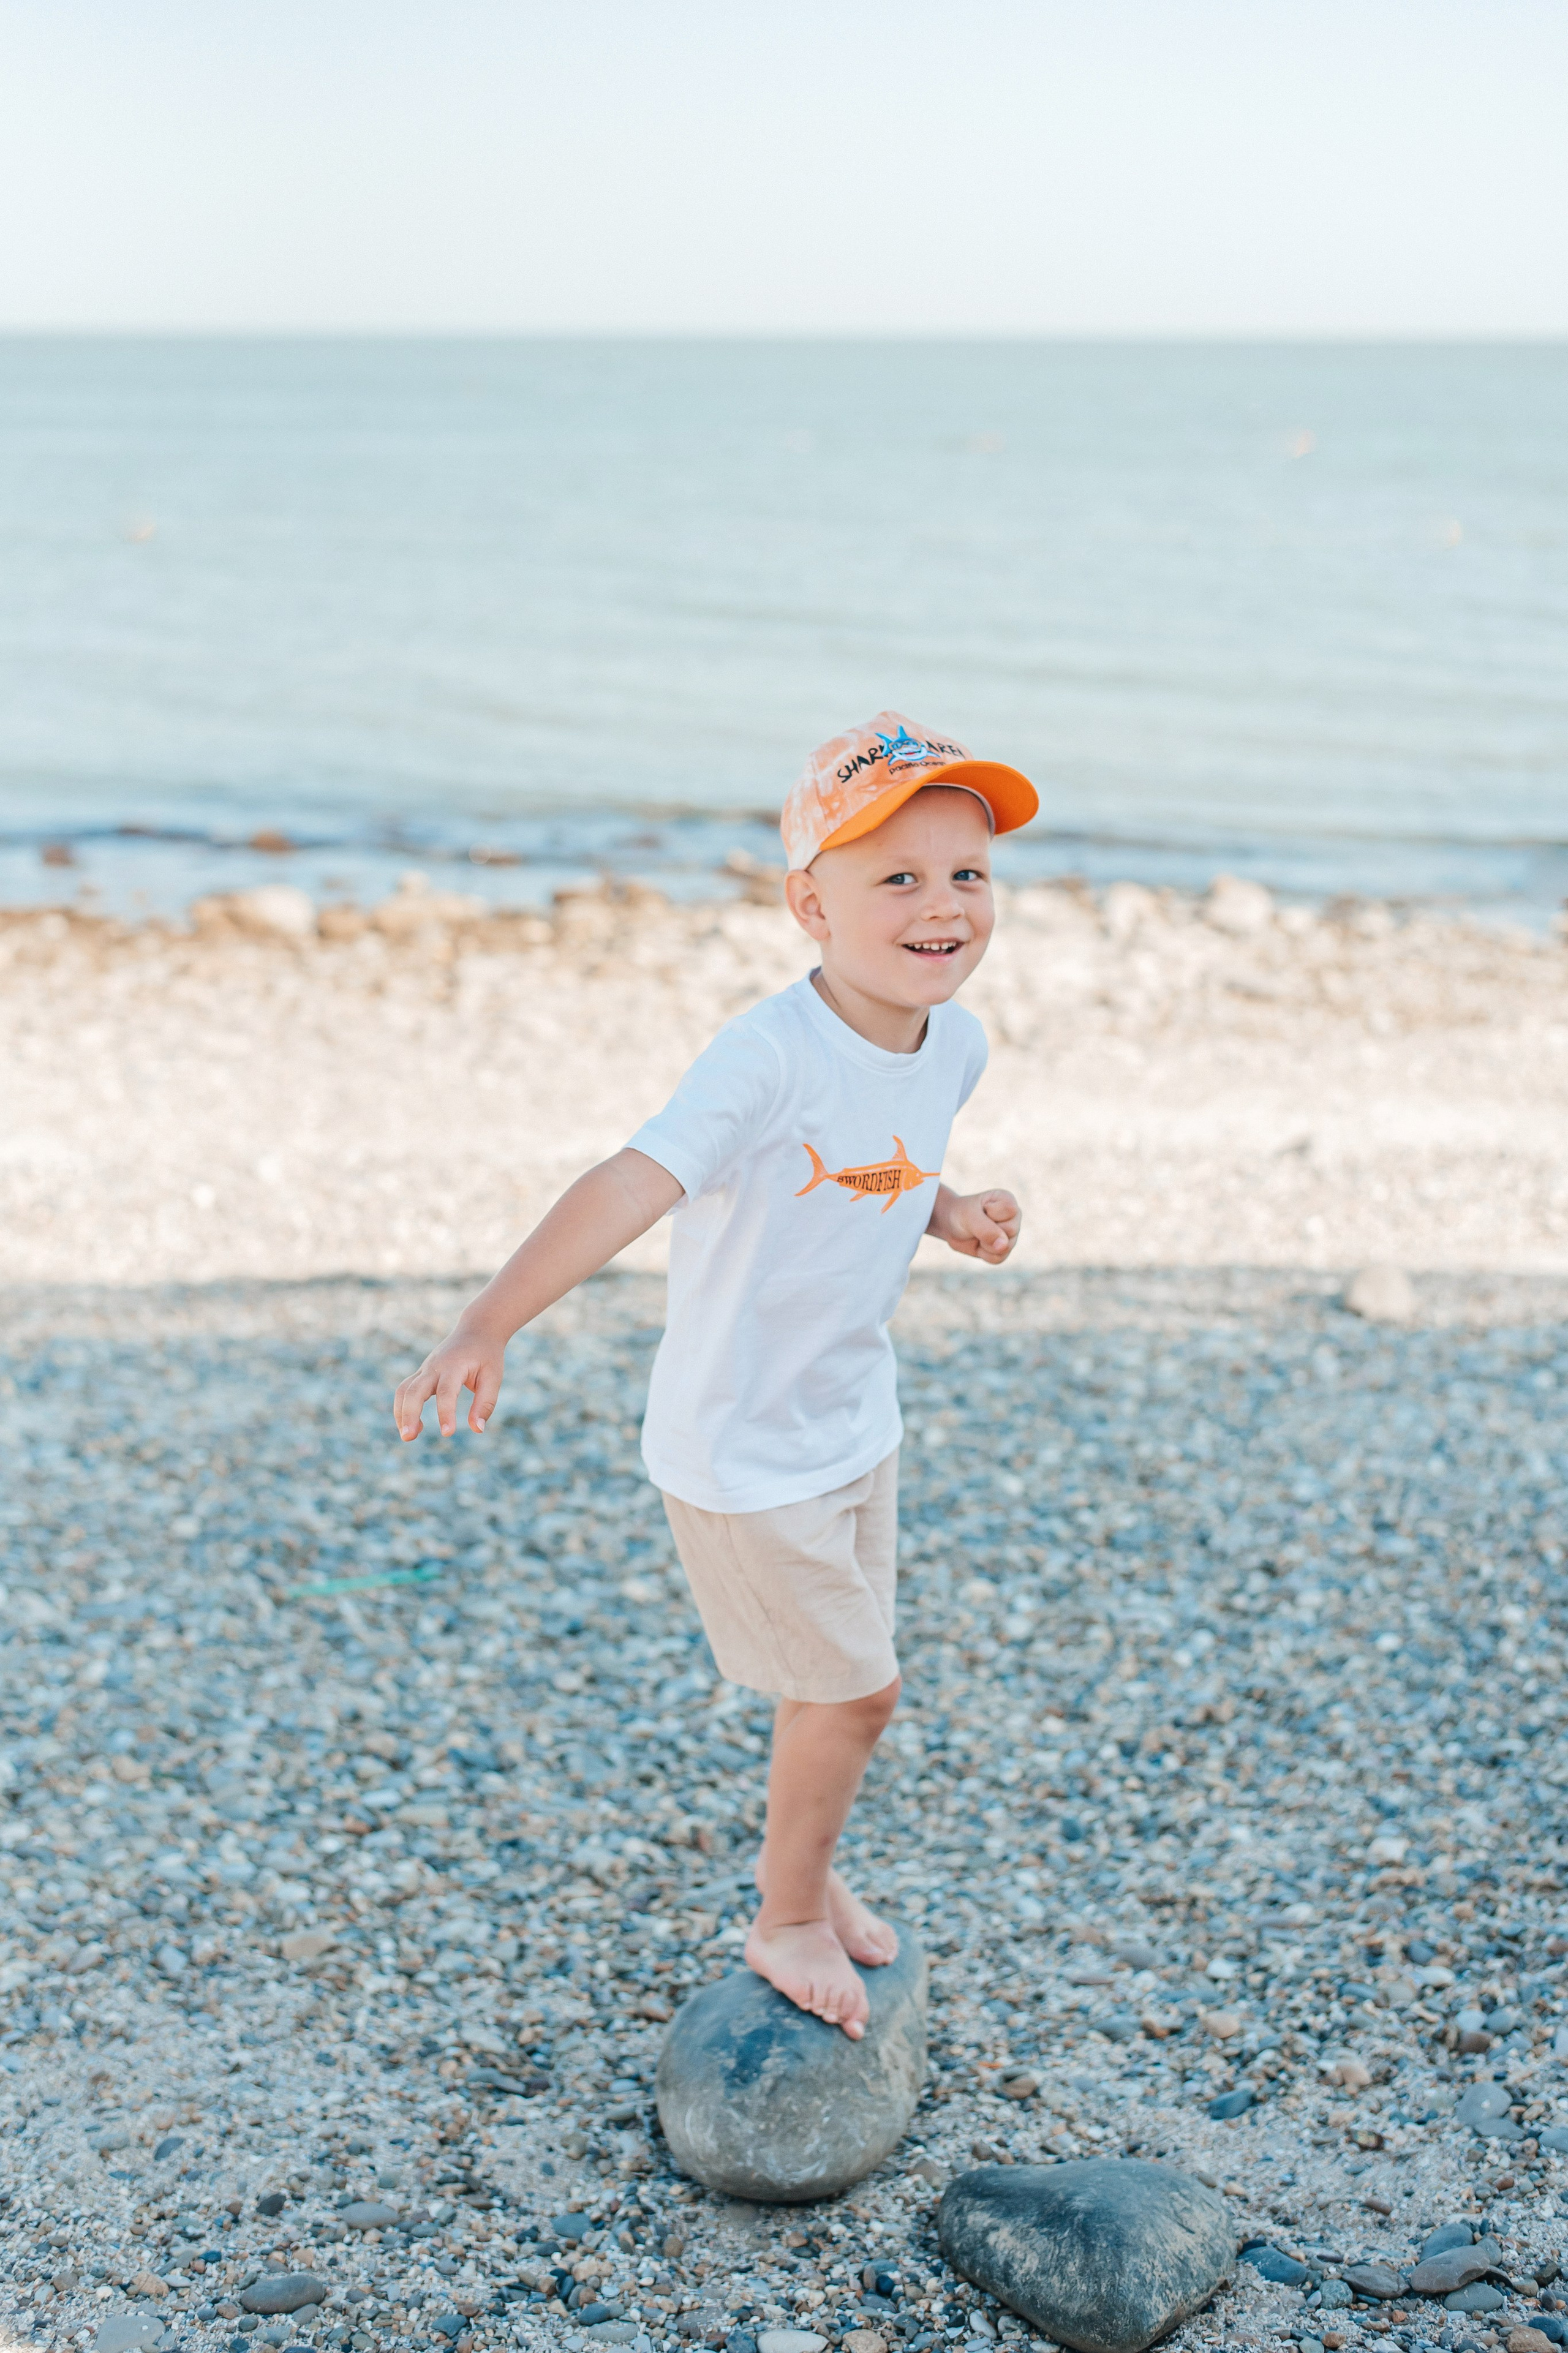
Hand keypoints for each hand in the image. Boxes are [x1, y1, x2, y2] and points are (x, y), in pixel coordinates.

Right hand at [392, 1322, 504, 1440]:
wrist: (476, 1329)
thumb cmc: (487, 1355)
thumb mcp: (493, 1377)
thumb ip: (485, 1403)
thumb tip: (477, 1430)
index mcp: (455, 1365)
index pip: (446, 1391)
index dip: (445, 1413)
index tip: (448, 1434)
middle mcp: (435, 1366)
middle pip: (413, 1390)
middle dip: (408, 1414)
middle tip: (408, 1438)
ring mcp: (425, 1369)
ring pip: (403, 1390)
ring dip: (401, 1413)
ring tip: (409, 1436)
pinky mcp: (421, 1373)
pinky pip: (405, 1390)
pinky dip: (404, 1408)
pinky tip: (415, 1425)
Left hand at [935, 1186, 1019, 1262]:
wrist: (951, 1226)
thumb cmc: (961, 1214)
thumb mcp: (969, 1216)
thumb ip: (987, 1229)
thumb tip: (1003, 1246)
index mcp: (1007, 1200)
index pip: (1010, 1209)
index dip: (992, 1213)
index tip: (981, 1209)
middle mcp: (1013, 1217)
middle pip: (1011, 1230)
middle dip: (988, 1230)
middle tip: (977, 1223)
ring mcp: (1011, 1235)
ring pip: (1006, 1247)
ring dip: (985, 1244)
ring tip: (978, 1233)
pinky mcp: (1004, 1250)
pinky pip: (999, 1258)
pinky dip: (984, 1254)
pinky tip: (979, 1244)